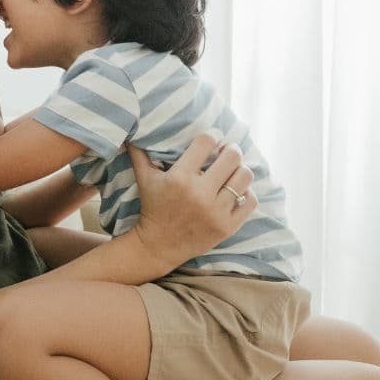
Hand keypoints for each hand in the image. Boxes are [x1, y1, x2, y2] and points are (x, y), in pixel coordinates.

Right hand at [127, 133, 255, 275]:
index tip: (214, 137)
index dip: (213, 134)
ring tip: (234, 170)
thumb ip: (139, 153)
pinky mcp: (227, 227)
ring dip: (241, 169)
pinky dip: (247, 193)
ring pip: (244, 177)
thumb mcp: (144, 179)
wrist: (157, 246)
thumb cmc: (152, 207)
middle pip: (231, 157)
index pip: (206, 142)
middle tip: (228, 151)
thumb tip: (129, 133)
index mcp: (179, 177)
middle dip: (232, 149)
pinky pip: (250, 201)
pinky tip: (237, 190)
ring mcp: (215, 211)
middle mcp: (199, 193)